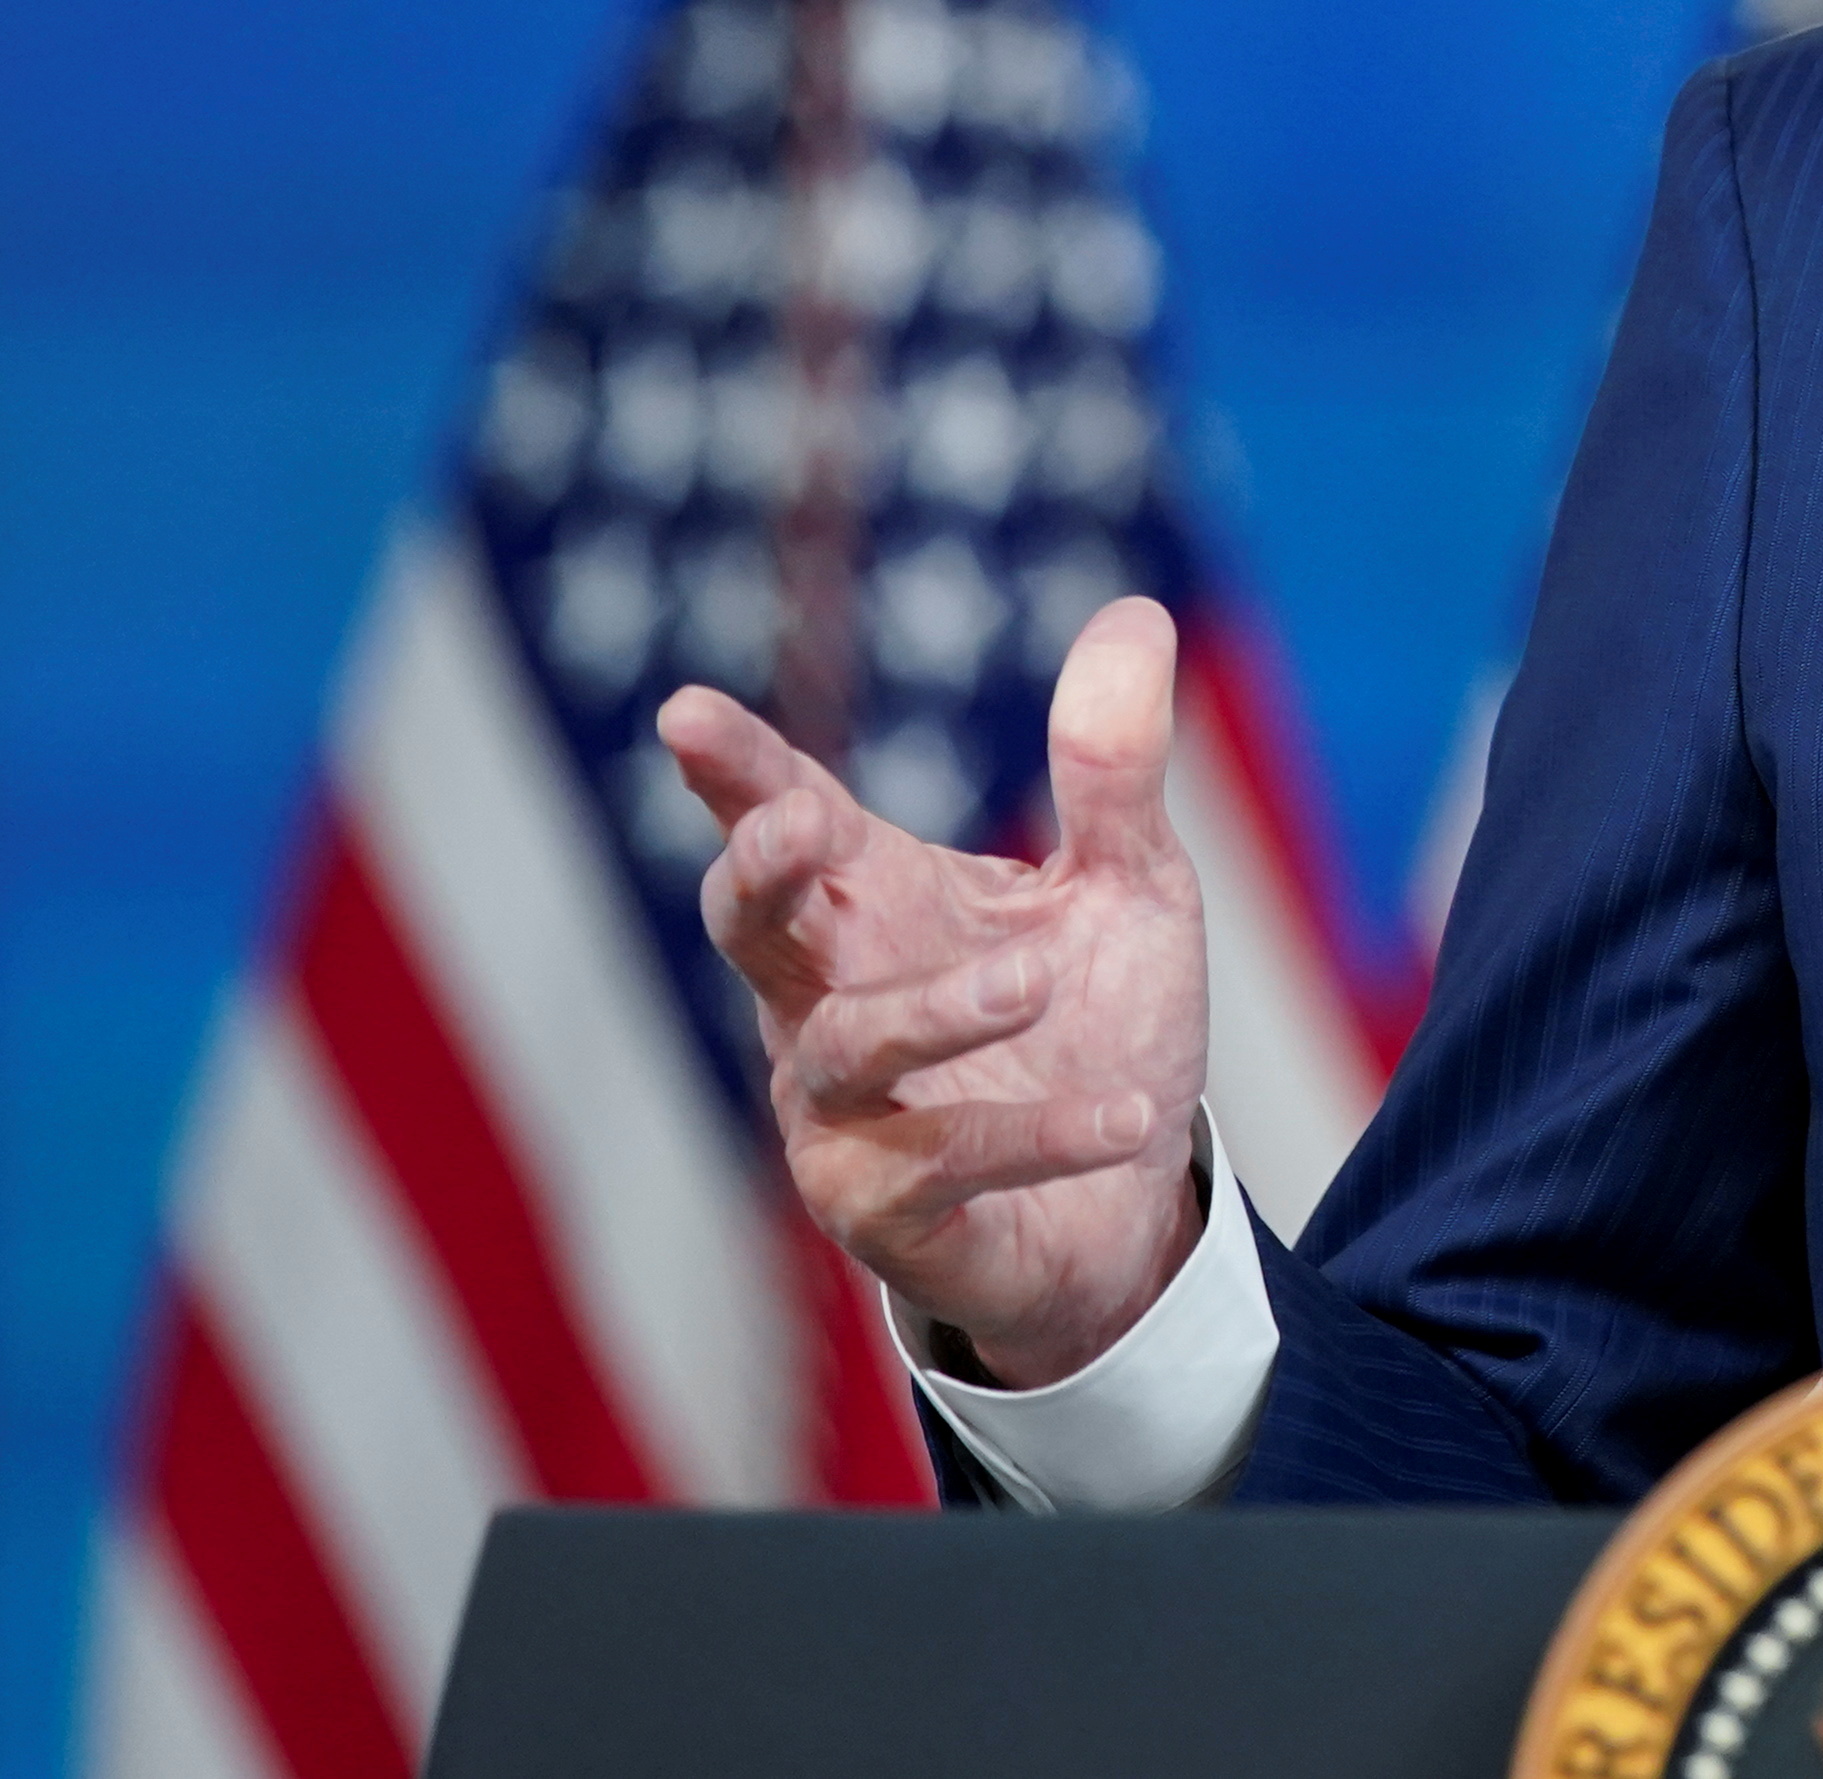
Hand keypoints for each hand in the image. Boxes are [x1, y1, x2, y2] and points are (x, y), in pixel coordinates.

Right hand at [656, 597, 1211, 1390]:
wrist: (1130, 1202)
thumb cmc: (1099, 1020)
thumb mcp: (1130, 884)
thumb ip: (1115, 769)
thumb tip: (1135, 610)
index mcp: (877, 903)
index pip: (787, 818)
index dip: (735, 771)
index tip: (687, 713)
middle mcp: (831, 1000)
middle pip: (751, 929)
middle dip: (758, 875)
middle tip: (796, 825)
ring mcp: (845, 1114)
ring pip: (841, 1049)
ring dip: (936, 1010)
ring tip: (1038, 976)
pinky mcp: (891, 1212)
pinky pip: (943, 1164)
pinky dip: (1037, 1132)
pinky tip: (1127, 1114)